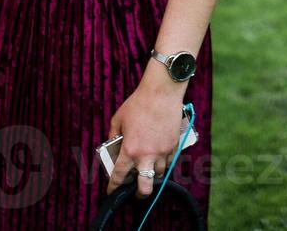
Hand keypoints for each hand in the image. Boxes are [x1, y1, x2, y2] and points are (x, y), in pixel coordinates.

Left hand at [105, 84, 186, 198]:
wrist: (161, 93)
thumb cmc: (138, 104)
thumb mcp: (118, 119)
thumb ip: (113, 136)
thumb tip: (112, 145)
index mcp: (130, 150)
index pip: (119, 177)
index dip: (113, 187)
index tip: (111, 191)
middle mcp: (147, 155)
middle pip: (145, 187)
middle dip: (140, 193)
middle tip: (137, 191)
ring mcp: (163, 152)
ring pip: (158, 174)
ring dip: (152, 174)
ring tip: (148, 168)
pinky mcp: (174, 146)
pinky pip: (169, 161)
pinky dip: (163, 162)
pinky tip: (159, 156)